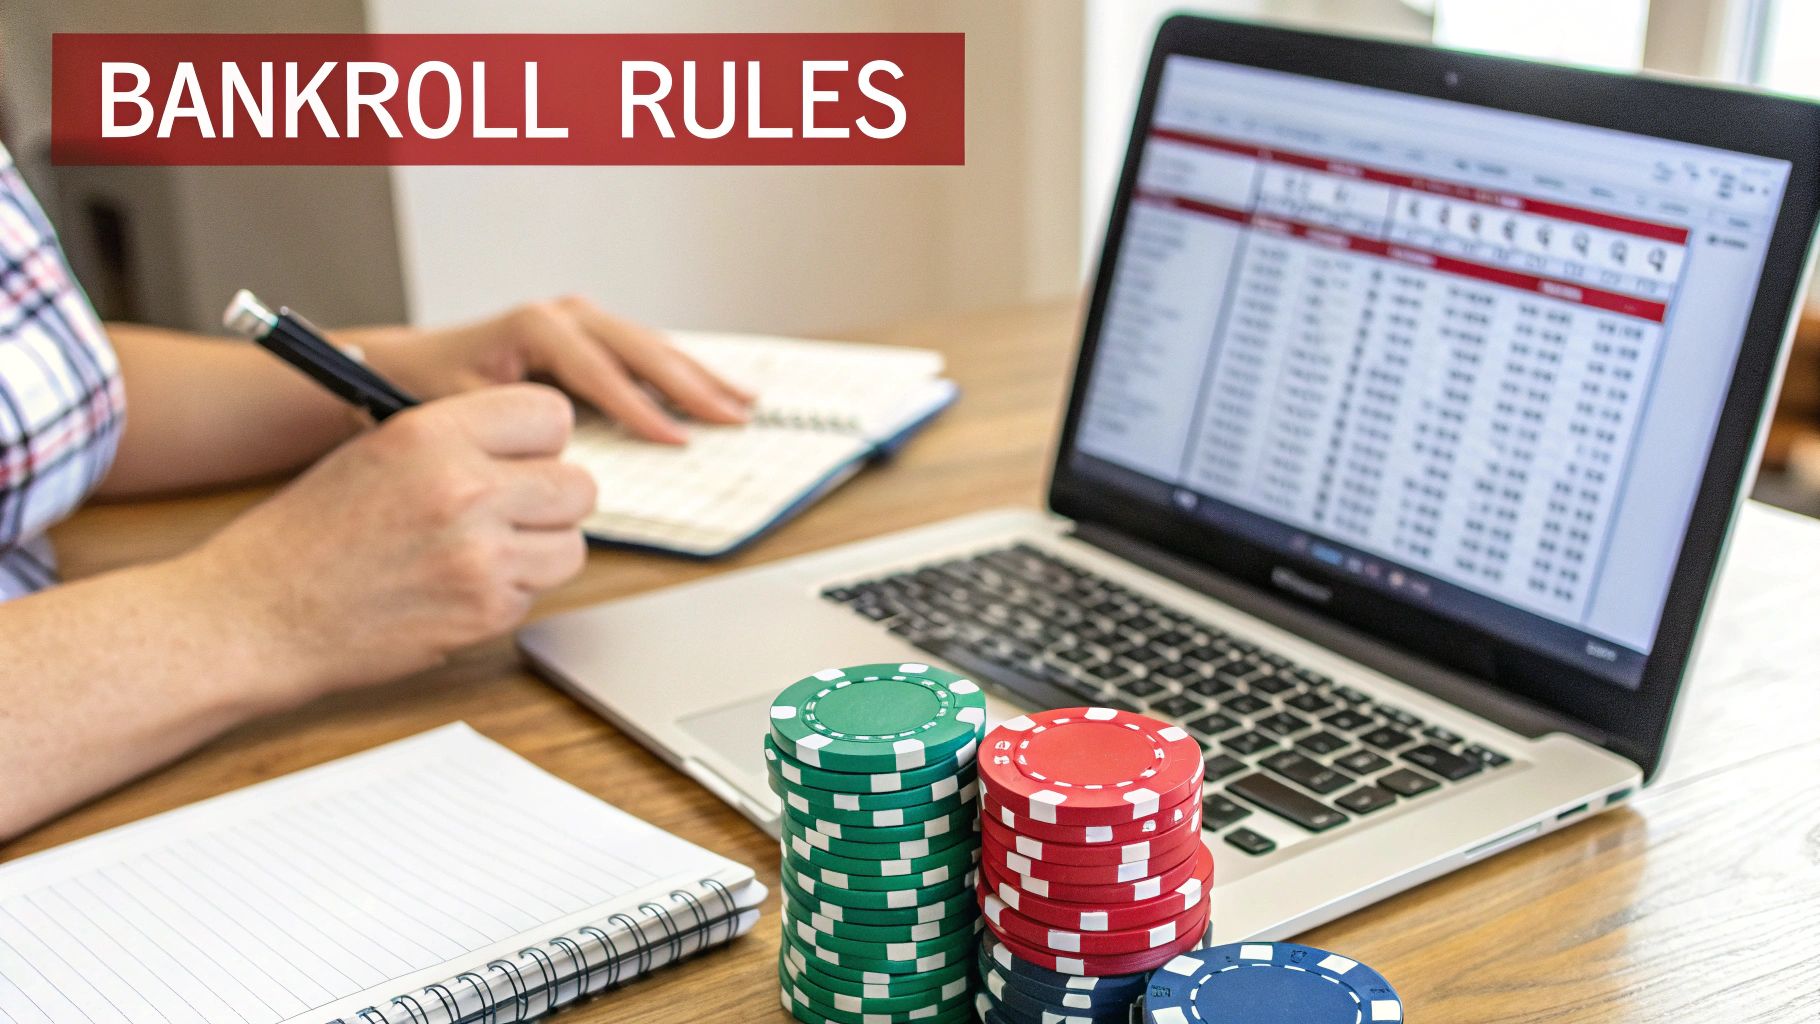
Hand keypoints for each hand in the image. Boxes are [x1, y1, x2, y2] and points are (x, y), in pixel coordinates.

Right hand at [182, 385, 594, 699]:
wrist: (255, 615)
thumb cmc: (306, 535)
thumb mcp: (378, 450)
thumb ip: (459, 439)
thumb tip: (533, 444)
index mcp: (433, 432)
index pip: (551, 415)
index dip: (541, 442)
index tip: (524, 458)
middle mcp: (465, 487)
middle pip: (578, 485)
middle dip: (551, 501)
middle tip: (510, 513)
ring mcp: (480, 554)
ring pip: (570, 545)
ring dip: (538, 552)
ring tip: (480, 553)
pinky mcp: (484, 611)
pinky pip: (537, 593)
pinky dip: (508, 595)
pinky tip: (454, 590)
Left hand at [347, 296, 753, 443]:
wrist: (409, 364)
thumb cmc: (430, 389)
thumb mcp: (462, 413)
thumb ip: (512, 431)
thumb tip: (561, 462)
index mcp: (535, 327)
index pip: (601, 372)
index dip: (642, 409)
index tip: (677, 439)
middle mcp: (563, 315)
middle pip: (641, 350)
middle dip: (691, 386)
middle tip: (732, 418)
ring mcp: (580, 319)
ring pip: (653, 345)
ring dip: (700, 375)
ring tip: (743, 400)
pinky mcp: (590, 333)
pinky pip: (646, 350)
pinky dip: (684, 370)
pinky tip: (715, 386)